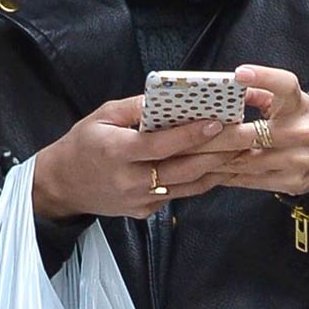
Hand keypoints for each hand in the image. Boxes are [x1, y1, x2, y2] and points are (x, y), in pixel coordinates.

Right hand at [32, 97, 227, 221]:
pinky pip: (179, 195)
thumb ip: (137, 107)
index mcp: (117, 153)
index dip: (191, 134)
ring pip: (187, 186)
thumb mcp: (103, 116)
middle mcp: (130, 181)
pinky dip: (200, 181)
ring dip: (217, 168)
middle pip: (183, 168)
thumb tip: (171, 97)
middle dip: (217, 152)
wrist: (62, 186)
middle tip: (245, 137)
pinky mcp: (145, 212)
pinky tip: (219, 166)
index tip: (217, 121)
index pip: (161, 145)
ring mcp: (139, 200)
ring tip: (241, 151)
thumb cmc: (83, 144)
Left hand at [155, 65, 308, 198]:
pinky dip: (225, 175)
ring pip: (244, 161)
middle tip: (183, 134)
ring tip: (184, 156)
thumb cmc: (305, 121)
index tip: (239, 73)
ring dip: (212, 159)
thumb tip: (224, 88)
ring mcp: (296, 161)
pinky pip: (249, 180)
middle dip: (213, 136)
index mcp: (299, 105)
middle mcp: (300, 132)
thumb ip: (260, 93)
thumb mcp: (291, 101)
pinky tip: (204, 171)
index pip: (284, 86)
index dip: (263, 78)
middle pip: (249, 134)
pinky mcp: (291, 182)